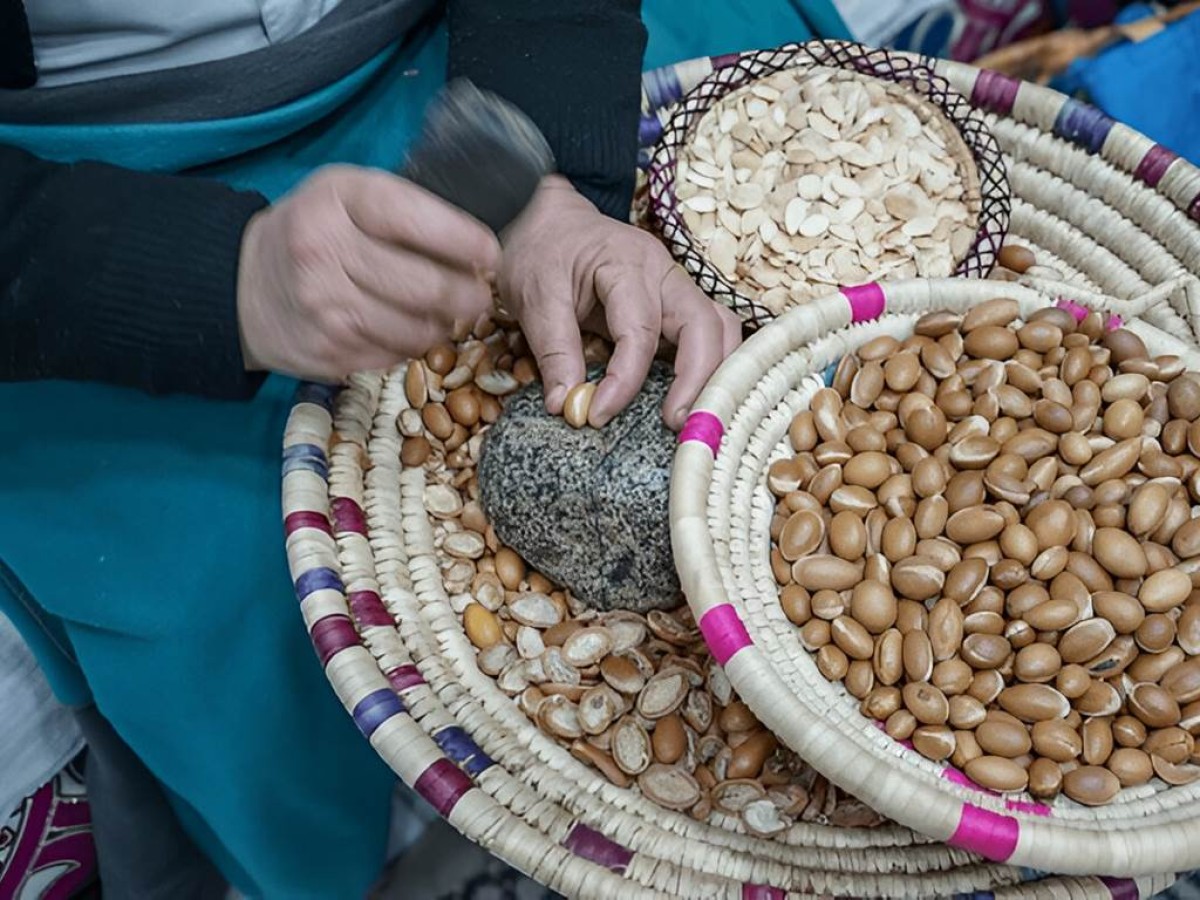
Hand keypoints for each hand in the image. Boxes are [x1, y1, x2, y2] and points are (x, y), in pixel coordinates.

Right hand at [236, 165, 498, 381]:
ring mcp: (324, 308)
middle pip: (426, 285)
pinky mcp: (327, 352)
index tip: (490, 254)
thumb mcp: (349, 195)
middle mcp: (325, 253)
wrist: (243, 284)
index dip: (465, 241)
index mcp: (338, 201)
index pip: (415, 220)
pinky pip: (396, 355)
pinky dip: (411, 345)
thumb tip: (477, 246)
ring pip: (418, 329)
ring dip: (443, 326)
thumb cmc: (316, 230)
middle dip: (468, 295)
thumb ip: (405, 207)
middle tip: (480, 296)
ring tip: (443, 313)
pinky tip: (403, 327)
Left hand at [498, 175, 741, 429]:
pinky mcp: (677, 302)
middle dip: (696, 379)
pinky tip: (694, 396)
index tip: (598, 414)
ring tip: (691, 415)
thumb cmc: (542, 252)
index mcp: (626, 262)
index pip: (640, 330)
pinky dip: (711, 364)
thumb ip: (554, 351)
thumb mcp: (533, 298)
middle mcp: (663, 271)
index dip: (625, 380)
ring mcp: (676, 285)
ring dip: (715, 372)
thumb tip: (566, 404)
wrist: (549, 221)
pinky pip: (710, 332)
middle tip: (674, 424)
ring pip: (720, 327)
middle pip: (704, 325)